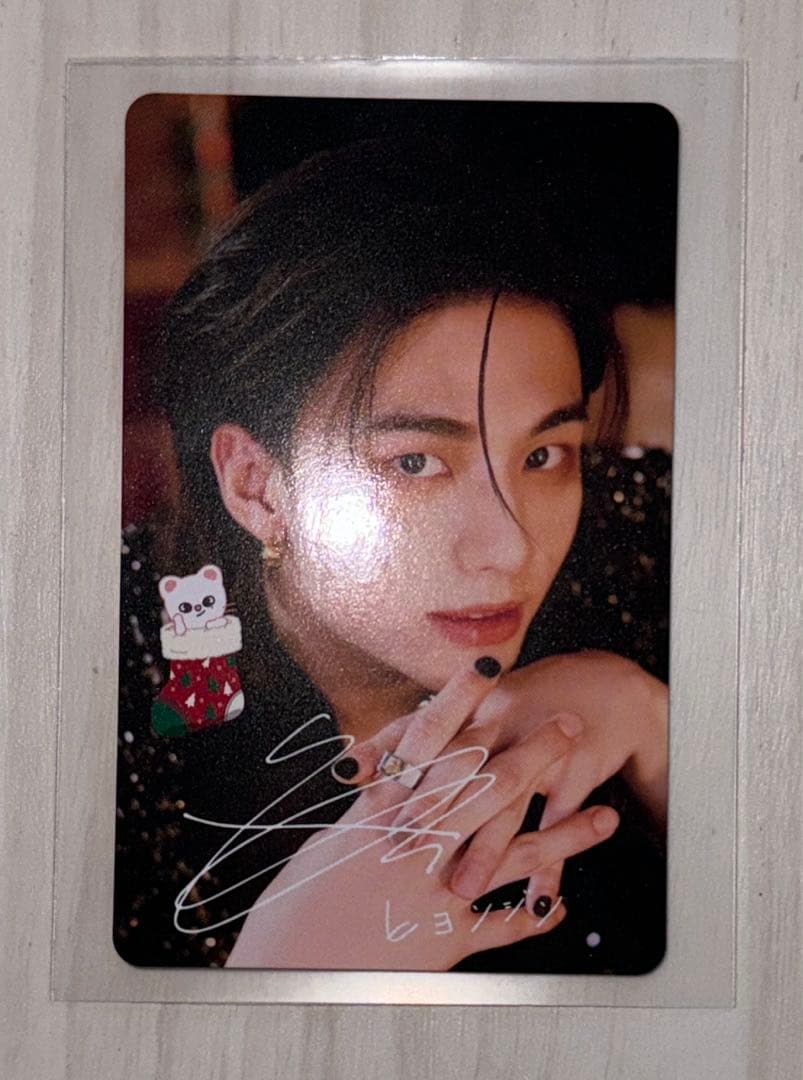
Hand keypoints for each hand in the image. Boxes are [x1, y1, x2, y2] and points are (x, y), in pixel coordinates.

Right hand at [225, 661, 617, 970]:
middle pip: (484, 786)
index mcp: (378, 815)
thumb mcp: (327, 848)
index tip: (490, 667)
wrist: (283, 974)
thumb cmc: (292, 910)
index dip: (459, 700)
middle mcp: (411, 844)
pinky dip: (530, 916)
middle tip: (569, 725)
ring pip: (511, 855)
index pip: (426, 741)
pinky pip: (499, 927)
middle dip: (532, 752)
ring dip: (562, 835)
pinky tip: (560, 906)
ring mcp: (433, 891)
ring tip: (606, 817)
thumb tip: (384, 790)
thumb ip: (368, 817)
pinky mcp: (444, 940)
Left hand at [348, 650, 665, 913]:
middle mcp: (499, 718)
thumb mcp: (471, 711)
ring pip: (507, 800)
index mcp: (466, 706)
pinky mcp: (575, 768)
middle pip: (457, 766)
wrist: (600, 689)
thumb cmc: (522, 707)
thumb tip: (351, 771)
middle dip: (428, 811)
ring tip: (462, 888)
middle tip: (398, 853)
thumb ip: (411, 741)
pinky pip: (559, 821)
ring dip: (486, 849)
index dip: (381, 747)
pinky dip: (551, 863)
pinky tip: (538, 900)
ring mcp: (538, 743)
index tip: (347, 776)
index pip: (414, 727)